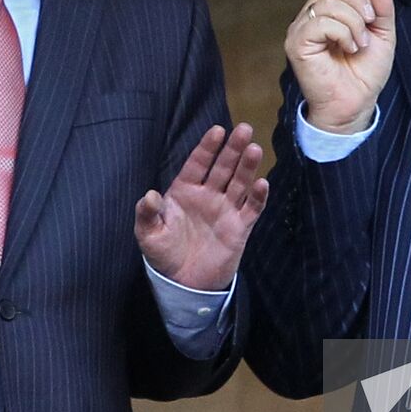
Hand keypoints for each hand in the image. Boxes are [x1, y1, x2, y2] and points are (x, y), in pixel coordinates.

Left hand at [134, 123, 268, 290]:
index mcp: (185, 191)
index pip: (198, 163)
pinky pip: (251, 208)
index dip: (207, 148)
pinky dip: (258, 196)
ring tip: (254, 149)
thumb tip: (150, 195)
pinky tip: (262, 183)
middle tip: (244, 129)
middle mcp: (208, 195)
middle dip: (233, 149)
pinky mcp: (240, 227)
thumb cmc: (164, 254)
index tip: (217, 131)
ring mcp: (225, 209)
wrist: (183, 283)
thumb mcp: (148, 234)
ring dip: (247, 167)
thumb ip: (148, 214)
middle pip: (223, 167)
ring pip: (239, 183)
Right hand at [284, 0, 394, 133]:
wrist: (355, 104)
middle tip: (368, 26)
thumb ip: (381, 9)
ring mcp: (301, 28)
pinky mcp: (297, 43)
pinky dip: (344, 32)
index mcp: (330, 11)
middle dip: (359, 3)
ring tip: (358, 44)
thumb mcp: (383, 36)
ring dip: (354, 21)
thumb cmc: (365, 74)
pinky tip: (347, 48)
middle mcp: (311, 15)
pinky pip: (323, 21)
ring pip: (330, 2)